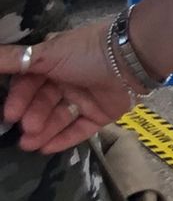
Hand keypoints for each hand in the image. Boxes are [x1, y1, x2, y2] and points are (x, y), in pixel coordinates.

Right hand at [0, 25, 138, 154]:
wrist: (132, 58)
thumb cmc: (87, 51)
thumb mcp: (48, 53)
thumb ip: (16, 59)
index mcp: (57, 62)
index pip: (31, 84)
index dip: (20, 98)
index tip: (11, 114)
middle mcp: (70, 79)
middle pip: (44, 103)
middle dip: (33, 117)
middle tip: (25, 129)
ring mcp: (86, 97)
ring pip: (59, 118)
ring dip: (43, 131)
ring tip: (30, 144)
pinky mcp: (101, 113)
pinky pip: (79, 129)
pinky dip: (63, 139)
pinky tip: (46, 149)